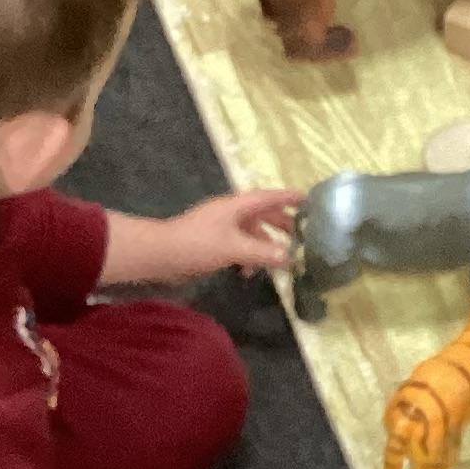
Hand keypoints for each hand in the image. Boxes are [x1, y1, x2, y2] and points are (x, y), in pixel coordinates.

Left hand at [105, 191, 300, 285]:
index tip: (308, 198)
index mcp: (237, 206)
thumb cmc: (198, 245)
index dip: (288, 197)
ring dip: (264, 244)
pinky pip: (238, 244)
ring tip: (279, 260)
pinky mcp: (212, 241)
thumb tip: (290, 257)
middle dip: (280, 223)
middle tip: (300, 234)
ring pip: (250, 231)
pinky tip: (249, 271)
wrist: (161, 254)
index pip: (268, 197)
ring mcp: (220, 226)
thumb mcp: (235, 249)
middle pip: (261, 213)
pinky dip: (248, 255)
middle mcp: (230, 212)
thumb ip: (263, 253)